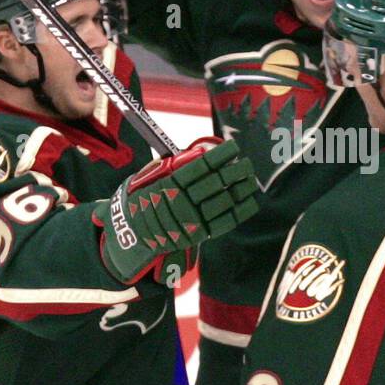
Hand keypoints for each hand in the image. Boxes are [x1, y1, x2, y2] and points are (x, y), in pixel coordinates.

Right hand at [94, 137, 258, 285]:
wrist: (133, 232)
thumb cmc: (146, 198)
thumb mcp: (150, 177)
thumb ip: (173, 165)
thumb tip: (200, 152)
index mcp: (168, 183)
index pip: (200, 166)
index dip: (219, 156)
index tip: (234, 148)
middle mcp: (180, 201)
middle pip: (215, 183)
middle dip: (235, 172)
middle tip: (247, 164)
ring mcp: (189, 220)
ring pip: (222, 202)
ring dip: (241, 190)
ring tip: (251, 180)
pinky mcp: (197, 236)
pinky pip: (223, 223)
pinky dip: (239, 212)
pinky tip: (250, 202)